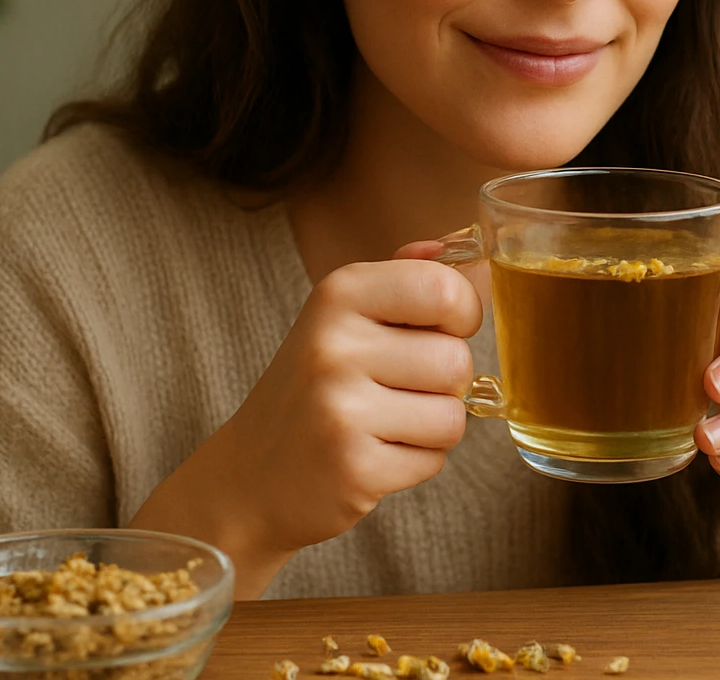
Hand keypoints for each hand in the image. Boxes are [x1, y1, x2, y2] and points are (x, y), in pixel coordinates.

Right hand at [131, 257, 480, 596]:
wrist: (252, 473)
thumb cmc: (317, 385)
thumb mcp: (347, 315)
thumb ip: (407, 276)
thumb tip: (467, 245)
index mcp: (339, 293)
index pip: (445, 289)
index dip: (463, 313)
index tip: (441, 328)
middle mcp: (334, 344)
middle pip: (456, 360)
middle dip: (443, 383)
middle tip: (394, 389)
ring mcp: (340, 408)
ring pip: (452, 416)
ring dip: (431, 427)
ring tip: (383, 423)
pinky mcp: (353, 467)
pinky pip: (434, 460)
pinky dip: (414, 463)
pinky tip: (373, 453)